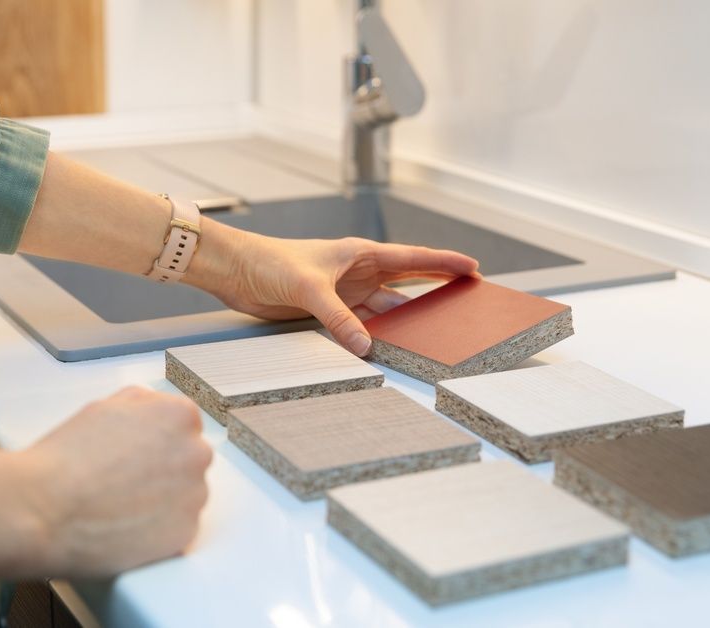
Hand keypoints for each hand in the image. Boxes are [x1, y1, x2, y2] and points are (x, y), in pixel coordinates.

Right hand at [20, 386, 211, 575]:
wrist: (42, 509)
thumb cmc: (66, 459)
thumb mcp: (105, 407)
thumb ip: (142, 405)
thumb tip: (154, 411)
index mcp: (179, 416)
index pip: (183, 427)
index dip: (155, 442)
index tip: (136, 456)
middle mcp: (196, 453)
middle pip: (188, 461)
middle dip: (163, 470)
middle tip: (124, 482)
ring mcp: (194, 496)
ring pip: (185, 497)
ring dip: (162, 501)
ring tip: (120, 506)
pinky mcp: (185, 533)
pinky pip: (177, 529)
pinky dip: (157, 531)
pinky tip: (126, 526)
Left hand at [189, 227, 478, 355]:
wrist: (237, 271)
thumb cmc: (270, 263)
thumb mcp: (308, 289)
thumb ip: (338, 318)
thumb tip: (365, 347)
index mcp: (359, 254)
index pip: (412, 258)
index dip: (443, 263)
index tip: (472, 267)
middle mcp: (357, 272)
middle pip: (406, 285)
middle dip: (435, 291)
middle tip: (465, 301)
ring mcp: (344, 292)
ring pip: (385, 308)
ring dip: (405, 320)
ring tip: (434, 332)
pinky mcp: (328, 309)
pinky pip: (361, 324)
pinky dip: (376, 335)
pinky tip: (391, 346)